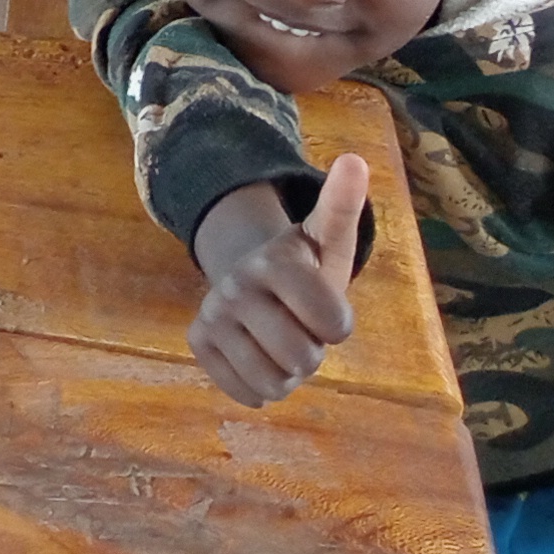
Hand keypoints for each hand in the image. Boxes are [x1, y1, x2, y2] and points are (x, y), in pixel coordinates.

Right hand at [187, 155, 367, 408]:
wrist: (252, 280)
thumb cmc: (305, 267)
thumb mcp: (327, 238)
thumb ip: (342, 205)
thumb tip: (355, 160)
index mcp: (274, 261)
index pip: (332, 323)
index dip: (339, 326)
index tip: (328, 310)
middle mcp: (235, 286)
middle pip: (302, 358)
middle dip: (311, 352)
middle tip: (301, 329)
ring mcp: (212, 315)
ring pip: (273, 381)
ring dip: (287, 374)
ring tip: (280, 344)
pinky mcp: (198, 342)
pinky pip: (246, 392)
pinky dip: (260, 386)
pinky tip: (258, 358)